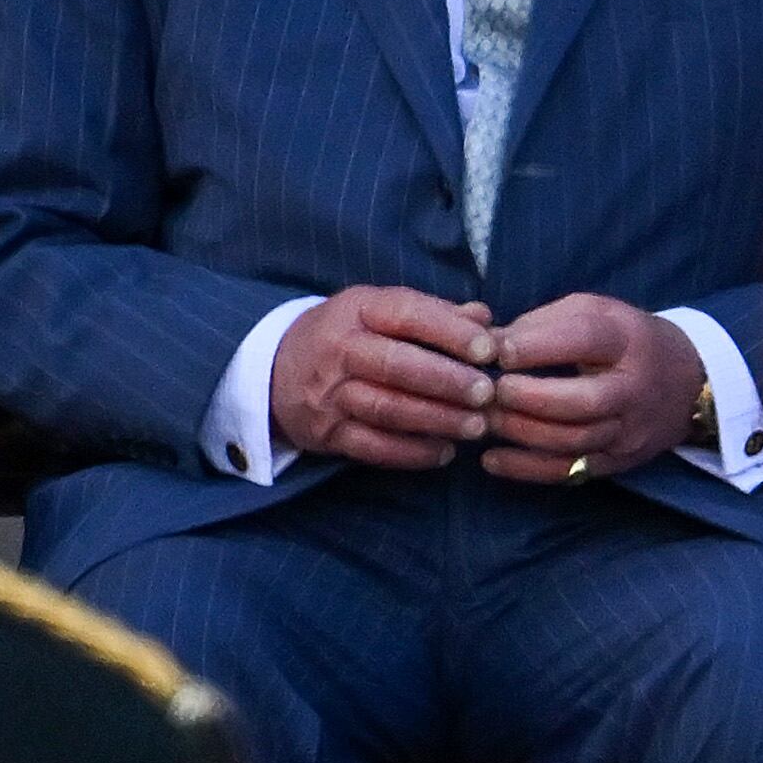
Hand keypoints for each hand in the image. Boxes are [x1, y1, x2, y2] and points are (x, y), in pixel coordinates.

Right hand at [271, 287, 493, 468]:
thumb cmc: (346, 335)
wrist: (274, 371)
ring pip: (387, 409)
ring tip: (476, 427)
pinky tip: (444, 452)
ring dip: (436, 420)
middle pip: (397, 365)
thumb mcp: (378, 310)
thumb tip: (484, 317)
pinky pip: (372, 447)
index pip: (406, 314)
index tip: (489, 349)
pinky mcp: (327, 433)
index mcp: (357, 310)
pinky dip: (411, 452)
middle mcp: (339, 350)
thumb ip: (433, 314)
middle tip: (487, 394)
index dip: (450, 331)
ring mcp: (329, 394)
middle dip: (447, 381)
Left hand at [476, 292, 700, 484]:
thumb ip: (542, 324)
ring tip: (485, 419)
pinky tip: (491, 459)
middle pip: (583, 401)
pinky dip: (526, 469)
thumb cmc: (624, 340)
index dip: (537, 346)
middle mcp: (632, 389)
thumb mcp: (594, 312)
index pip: (585, 340)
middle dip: (530, 398)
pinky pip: (569, 472)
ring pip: (574, 441)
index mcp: (626, 340)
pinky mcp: (617, 462)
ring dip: (522, 432)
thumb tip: (487, 343)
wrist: (687, 382)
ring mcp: (627, 431)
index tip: (497, 351)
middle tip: (491, 391)